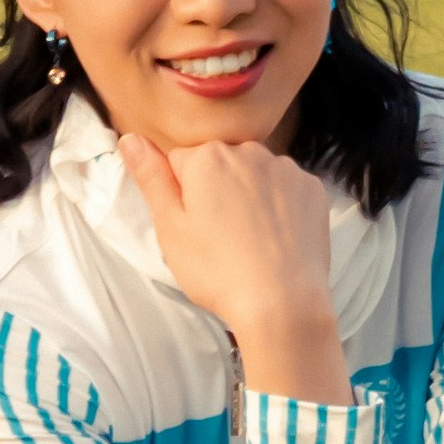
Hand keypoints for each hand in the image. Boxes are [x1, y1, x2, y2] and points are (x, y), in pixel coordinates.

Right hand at [115, 127, 349, 401]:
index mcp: (208, 157)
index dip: (180, 195)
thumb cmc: (217, 271)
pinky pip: (286, 189)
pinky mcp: (313, 190)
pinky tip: (275, 239)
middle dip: (215, 190)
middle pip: (220, 164)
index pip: (179, 162)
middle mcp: (250, 151)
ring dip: (248, 196)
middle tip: (218, 237)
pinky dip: (279, 207)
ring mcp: (286, 170)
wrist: (282, 304)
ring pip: (254, 174)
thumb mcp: (170, 227)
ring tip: (248, 241)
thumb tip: (130, 138)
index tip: (191, 226)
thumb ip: (151, 177)